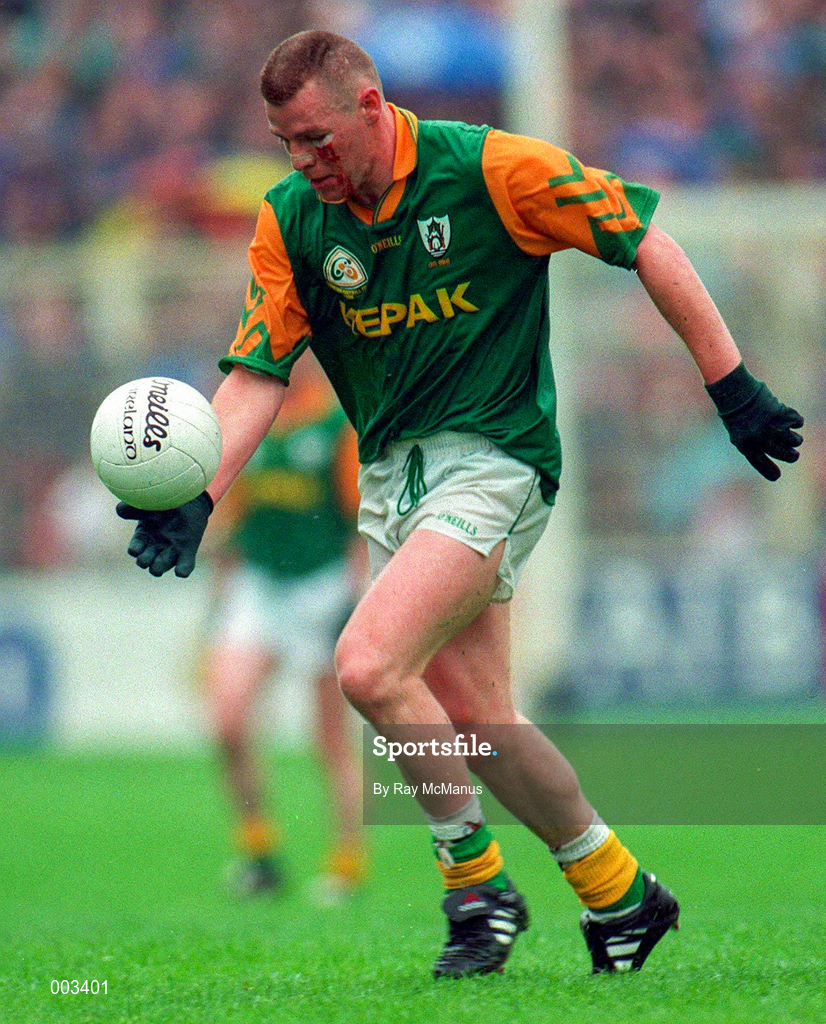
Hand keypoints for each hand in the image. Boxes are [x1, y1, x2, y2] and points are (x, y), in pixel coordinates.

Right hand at [116, 492, 212, 576]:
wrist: (188, 497)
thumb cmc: (164, 500)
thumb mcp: (146, 502)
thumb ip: (133, 507)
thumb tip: (120, 510)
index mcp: (143, 536)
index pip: (135, 549)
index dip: (135, 550)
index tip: (136, 549)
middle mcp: (155, 546)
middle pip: (146, 562)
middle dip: (145, 561)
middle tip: (147, 557)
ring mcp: (171, 550)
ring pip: (162, 566)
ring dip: (160, 565)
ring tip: (163, 557)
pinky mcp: (188, 550)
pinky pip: (185, 565)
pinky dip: (182, 570)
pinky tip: (180, 571)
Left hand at [706, 362, 802, 480]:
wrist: (736, 393)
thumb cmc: (737, 415)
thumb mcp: (740, 435)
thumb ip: (755, 448)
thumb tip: (780, 453)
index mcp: (747, 446)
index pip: (762, 464)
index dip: (770, 472)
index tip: (777, 476)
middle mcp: (761, 439)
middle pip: (786, 455)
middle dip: (792, 456)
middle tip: (793, 454)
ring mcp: (772, 426)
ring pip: (795, 440)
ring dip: (795, 439)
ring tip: (790, 435)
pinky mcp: (781, 413)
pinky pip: (798, 422)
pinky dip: (796, 421)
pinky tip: (791, 419)